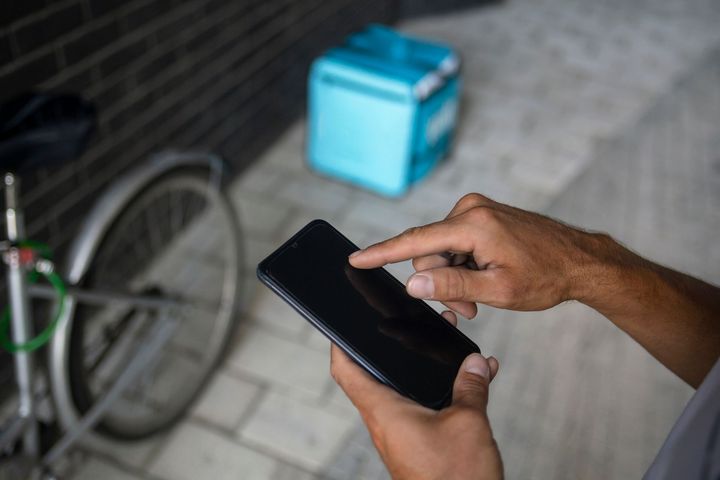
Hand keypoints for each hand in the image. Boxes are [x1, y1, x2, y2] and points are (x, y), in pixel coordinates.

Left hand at [331, 311, 502, 479]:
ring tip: (450, 351)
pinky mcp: (418, 447)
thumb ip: (471, 387)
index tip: (341, 327)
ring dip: (424, 372)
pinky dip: (441, 395)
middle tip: (413, 328)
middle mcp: (386, 423)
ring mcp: (401, 436)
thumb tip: (475, 362)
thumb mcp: (468, 422)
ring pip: (406, 393)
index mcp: (385, 412)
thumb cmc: (456, 478)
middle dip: (396, 350)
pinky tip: (471, 385)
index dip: (339, 345)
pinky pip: (423, 410)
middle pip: (378, 376)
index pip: (346, 372)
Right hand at [350, 193, 601, 316]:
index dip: (382, 253)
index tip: (356, 259)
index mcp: (473, 224)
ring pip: (441, 251)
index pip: (416, 240)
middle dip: (440, 282)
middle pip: (429, 252)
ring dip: (453, 277)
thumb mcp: (498, 290)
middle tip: (466, 308)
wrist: (580, 261)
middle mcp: (470, 209)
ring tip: (479, 298)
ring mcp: (477, 211)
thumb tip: (413, 283)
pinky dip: (462, 265)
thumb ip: (452, 287)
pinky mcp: (482, 216)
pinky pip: (456, 244)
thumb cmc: (546, 276)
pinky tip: (482, 279)